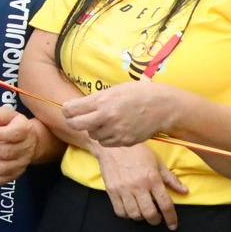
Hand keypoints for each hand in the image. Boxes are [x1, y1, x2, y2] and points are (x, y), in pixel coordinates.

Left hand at [0, 106, 45, 185]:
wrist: (30, 142)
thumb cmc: (14, 125)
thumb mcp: (9, 115)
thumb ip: (0, 114)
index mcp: (25, 131)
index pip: (15, 133)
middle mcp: (25, 149)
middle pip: (7, 152)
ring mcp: (21, 164)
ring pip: (2, 168)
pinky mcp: (14, 175)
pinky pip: (0, 180)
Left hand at [62, 80, 196, 146]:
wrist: (163, 107)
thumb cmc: (140, 93)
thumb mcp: (117, 89)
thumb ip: (98, 98)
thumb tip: (80, 105)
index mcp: (103, 101)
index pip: (72, 109)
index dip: (67, 110)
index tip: (68, 109)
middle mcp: (106, 117)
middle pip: (76, 125)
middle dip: (73, 122)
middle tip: (76, 119)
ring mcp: (115, 131)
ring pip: (92, 135)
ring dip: (94, 129)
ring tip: (104, 121)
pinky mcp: (123, 141)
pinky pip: (106, 142)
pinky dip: (106, 137)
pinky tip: (114, 128)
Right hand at [94, 144, 187, 227]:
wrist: (113, 145)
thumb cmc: (137, 152)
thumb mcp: (157, 162)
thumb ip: (171, 179)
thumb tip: (184, 191)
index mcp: (152, 178)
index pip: (165, 204)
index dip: (171, 218)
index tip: (173, 225)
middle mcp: (139, 186)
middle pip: (149, 213)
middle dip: (155, 220)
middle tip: (157, 218)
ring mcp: (124, 189)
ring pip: (134, 214)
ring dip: (141, 217)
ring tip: (143, 212)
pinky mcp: (112, 191)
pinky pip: (120, 211)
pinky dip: (127, 215)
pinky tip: (130, 209)